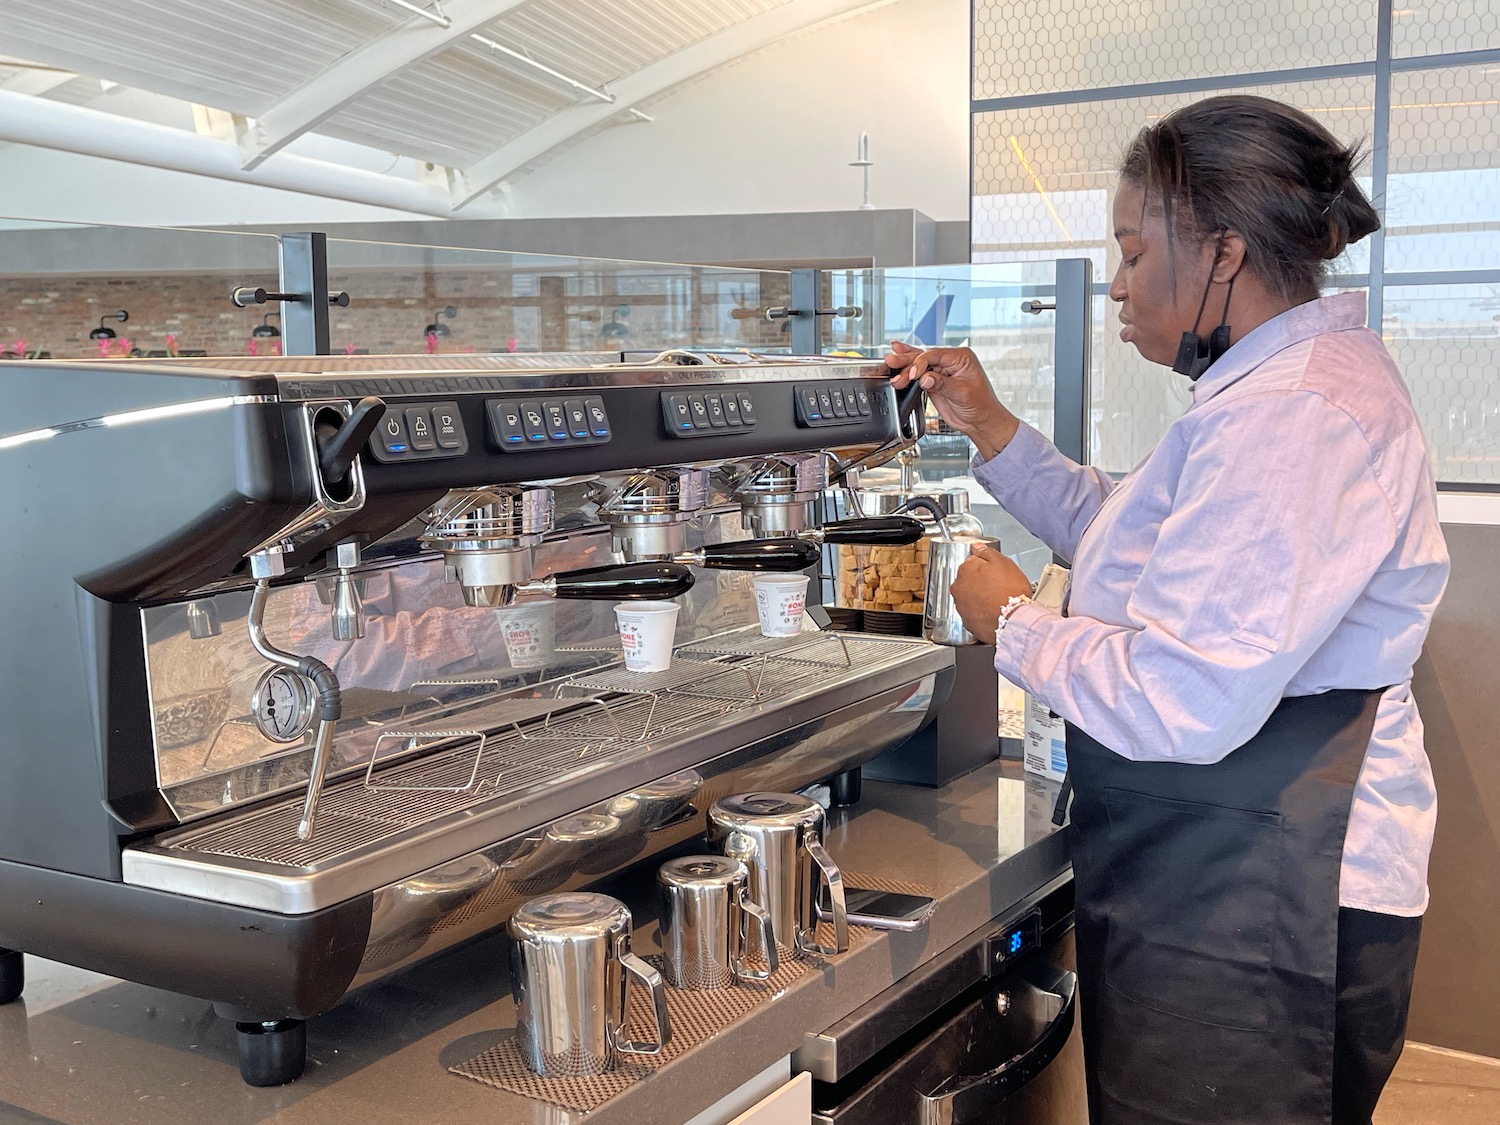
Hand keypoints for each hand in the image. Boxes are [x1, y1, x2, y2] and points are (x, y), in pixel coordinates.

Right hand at [884, 342, 1020, 459]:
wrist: (981, 421)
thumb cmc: (981, 406)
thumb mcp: (962, 393)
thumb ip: (942, 384)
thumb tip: (925, 378)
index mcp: (961, 358)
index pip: (935, 355)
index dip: (921, 363)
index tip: (913, 375)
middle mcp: (950, 361)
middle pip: (924, 356)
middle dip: (907, 361)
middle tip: (892, 361)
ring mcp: (941, 371)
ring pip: (918, 364)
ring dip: (904, 366)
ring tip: (889, 363)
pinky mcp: (934, 382)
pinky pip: (918, 374)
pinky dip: (907, 370)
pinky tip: (897, 360)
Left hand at [949, 543, 1032, 644]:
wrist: (1013, 621)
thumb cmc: (1010, 592)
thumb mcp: (1003, 562)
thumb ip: (987, 552)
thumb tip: (977, 547)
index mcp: (965, 570)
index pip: (972, 562)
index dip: (985, 567)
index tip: (994, 572)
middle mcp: (958, 588)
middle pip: (969, 580)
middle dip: (981, 582)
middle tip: (998, 586)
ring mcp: (961, 606)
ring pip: (970, 597)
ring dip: (980, 597)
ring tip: (997, 600)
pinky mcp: (967, 622)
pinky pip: (973, 613)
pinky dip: (981, 612)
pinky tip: (993, 611)